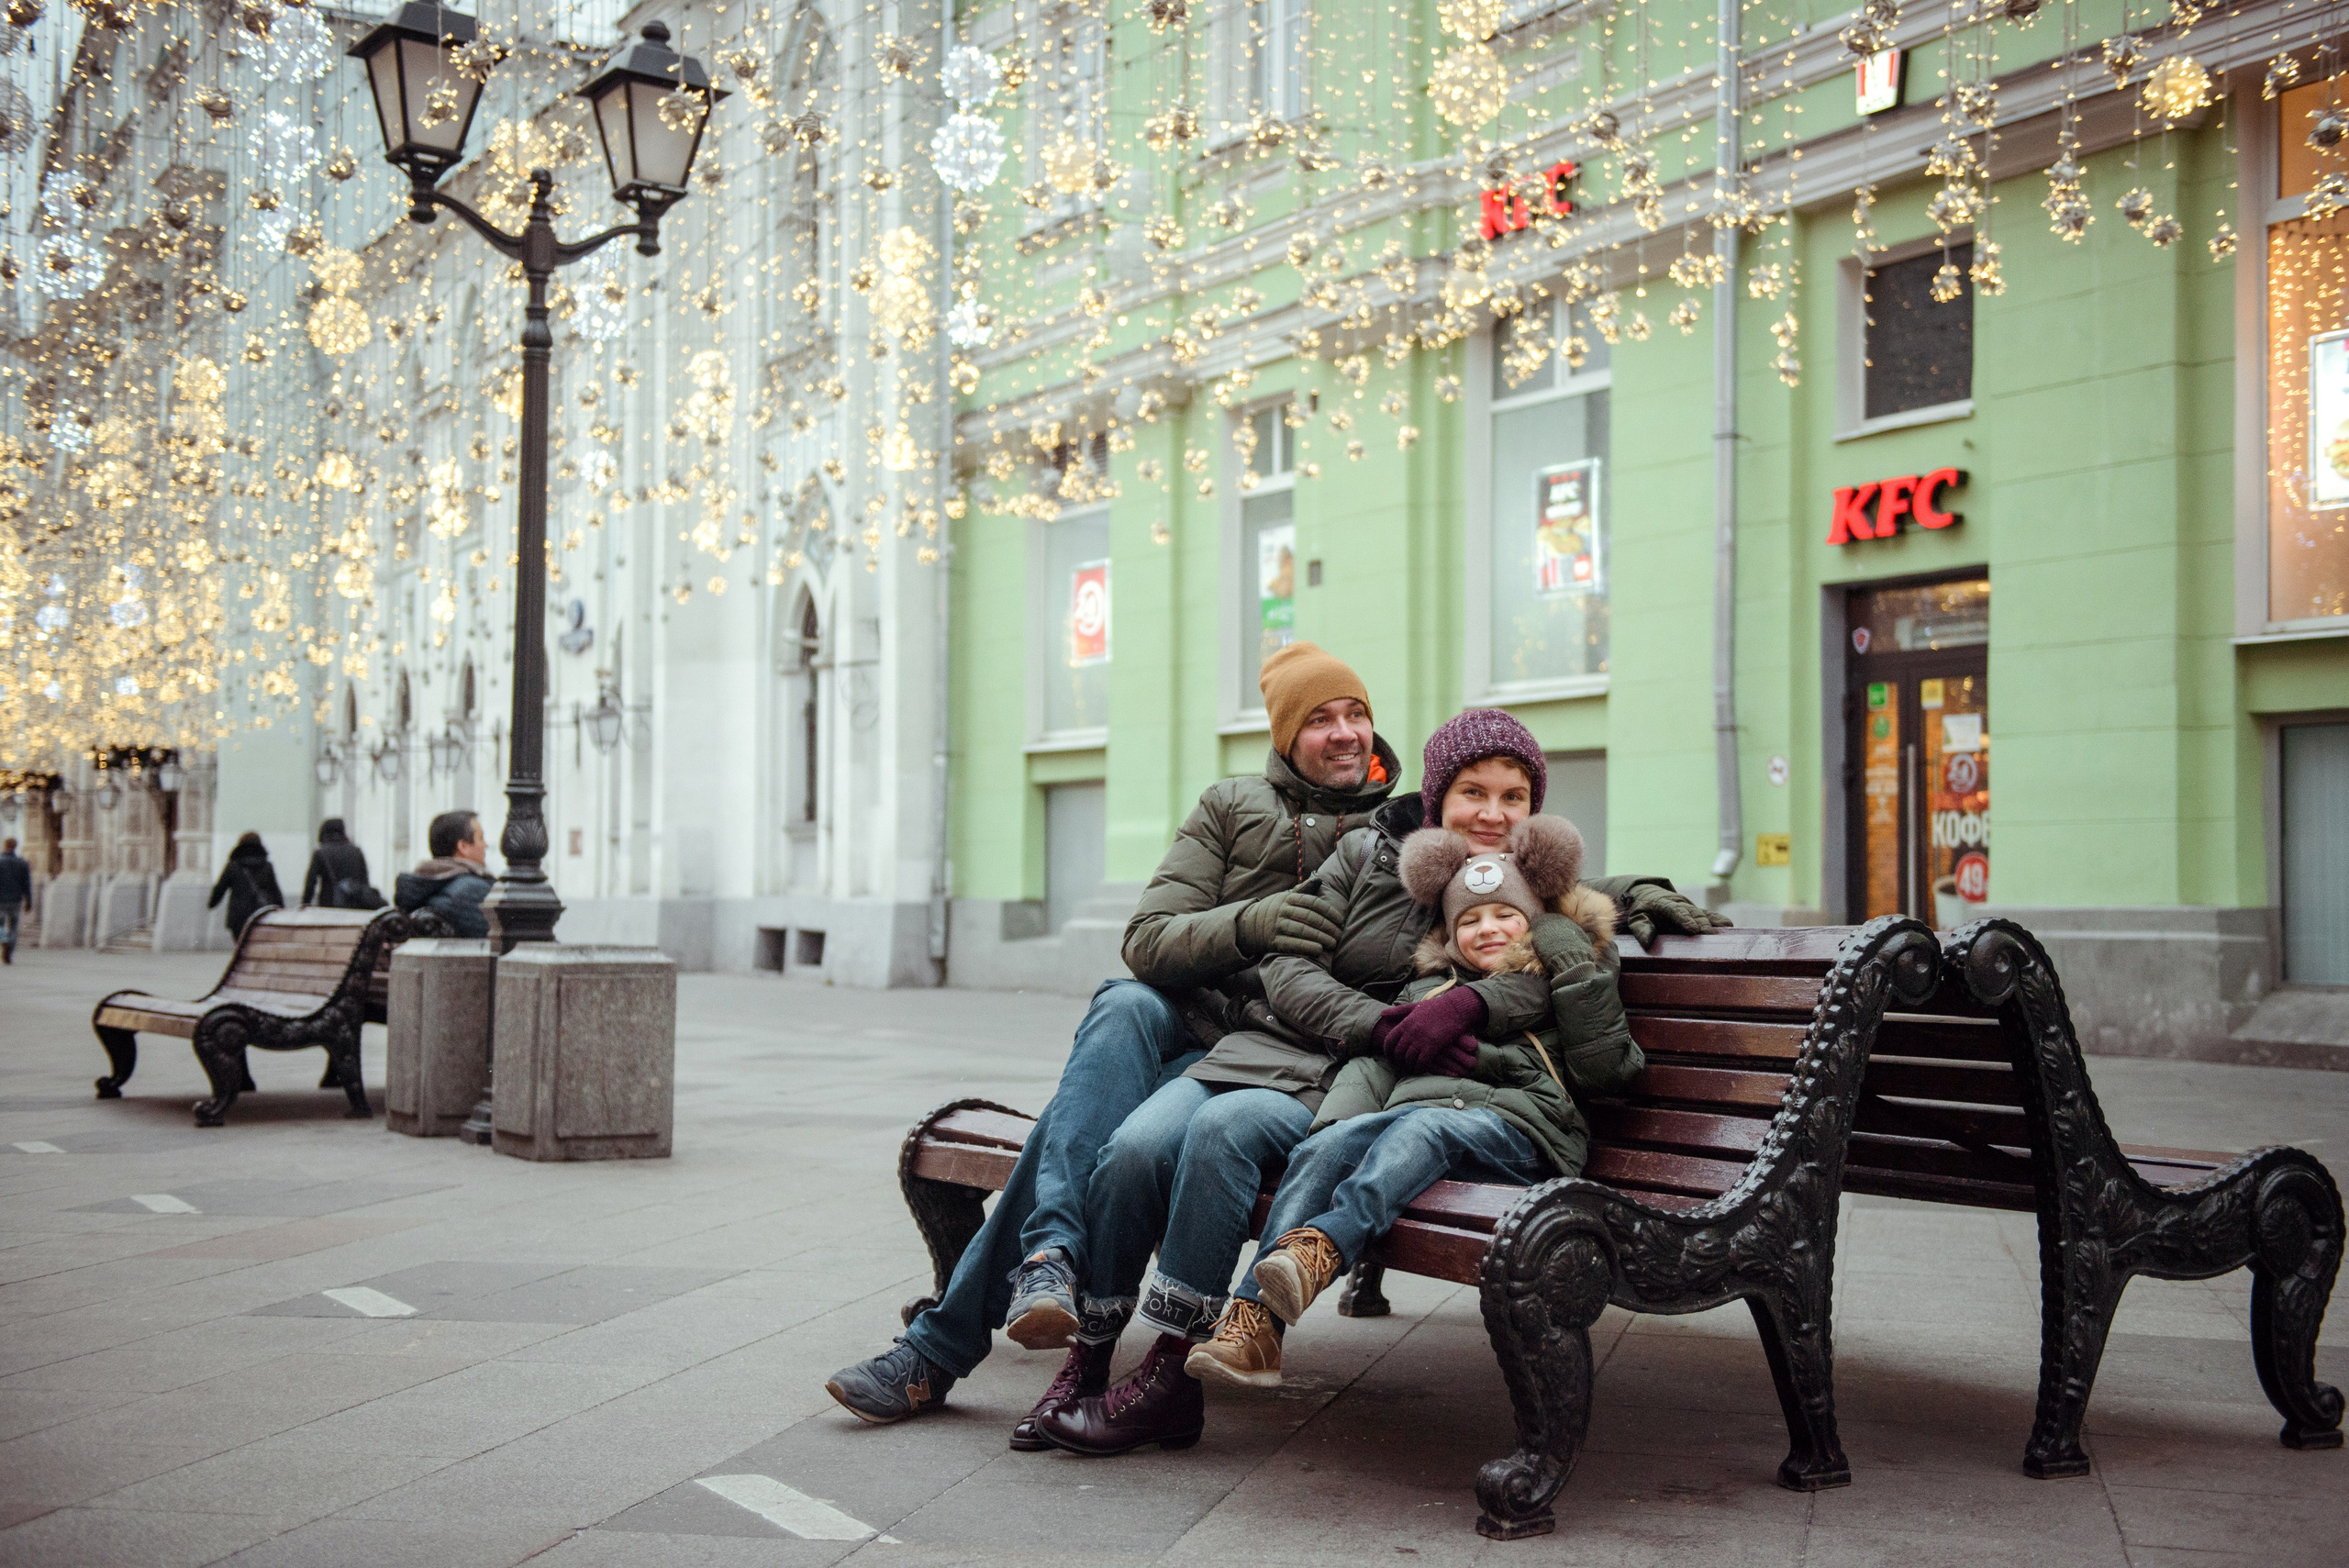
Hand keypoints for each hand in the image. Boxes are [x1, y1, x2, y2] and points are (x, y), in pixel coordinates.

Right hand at [1271, 878, 1341, 958]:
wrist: (1249, 925)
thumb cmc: (1276, 910)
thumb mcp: (1287, 897)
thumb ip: (1303, 889)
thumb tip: (1319, 879)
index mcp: (1289, 898)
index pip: (1313, 903)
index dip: (1329, 912)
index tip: (1341, 920)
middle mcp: (1283, 911)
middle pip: (1310, 917)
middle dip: (1327, 927)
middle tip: (1339, 935)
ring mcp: (1277, 926)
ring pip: (1303, 931)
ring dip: (1320, 937)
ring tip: (1333, 943)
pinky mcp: (1273, 941)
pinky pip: (1292, 944)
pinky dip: (1306, 947)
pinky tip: (1319, 950)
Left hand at [1380, 985, 1486, 1074]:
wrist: (1456, 1007)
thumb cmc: (1437, 1006)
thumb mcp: (1415, 1006)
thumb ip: (1398, 1011)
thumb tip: (1382, 1014)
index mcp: (1405, 1023)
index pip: (1389, 1041)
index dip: (1388, 1051)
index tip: (1391, 1056)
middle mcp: (1411, 1032)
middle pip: (1398, 1052)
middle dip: (1398, 1061)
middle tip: (1401, 1065)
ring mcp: (1421, 1039)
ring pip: (1409, 1059)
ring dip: (1409, 1066)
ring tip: (1411, 1068)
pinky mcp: (1433, 1046)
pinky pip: (1421, 1062)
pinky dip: (1419, 1068)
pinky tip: (1421, 1069)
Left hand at [1618, 881, 1734, 947]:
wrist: (1648, 895)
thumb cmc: (1641, 910)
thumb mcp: (1635, 918)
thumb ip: (1641, 928)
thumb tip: (1648, 942)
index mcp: (1664, 904)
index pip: (1675, 911)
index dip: (1685, 919)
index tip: (1693, 929)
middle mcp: (1679, 904)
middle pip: (1693, 913)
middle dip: (1702, 923)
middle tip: (1710, 936)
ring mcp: (1689, 907)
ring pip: (1703, 913)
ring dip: (1713, 922)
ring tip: (1724, 931)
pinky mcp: (1695, 912)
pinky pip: (1708, 915)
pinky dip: (1718, 920)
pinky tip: (1729, 926)